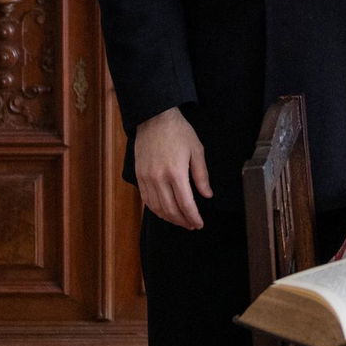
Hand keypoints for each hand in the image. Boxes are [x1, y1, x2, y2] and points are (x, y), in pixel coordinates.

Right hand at [134, 106, 210, 229]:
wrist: (155, 119)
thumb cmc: (179, 132)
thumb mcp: (197, 150)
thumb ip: (202, 176)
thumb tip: (207, 195)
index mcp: (176, 172)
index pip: (185, 203)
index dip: (193, 217)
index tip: (199, 224)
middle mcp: (158, 178)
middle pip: (170, 209)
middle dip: (182, 221)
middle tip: (192, 225)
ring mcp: (146, 179)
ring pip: (156, 208)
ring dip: (169, 218)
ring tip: (180, 221)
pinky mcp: (139, 177)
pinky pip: (146, 200)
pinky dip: (156, 210)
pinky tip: (165, 212)